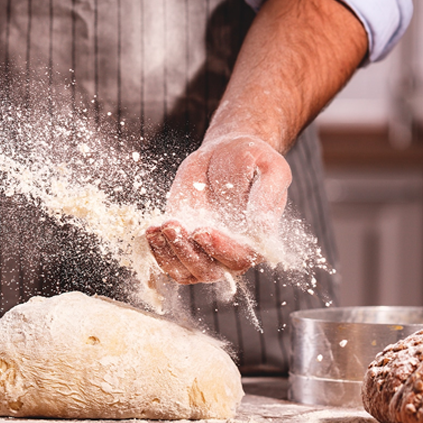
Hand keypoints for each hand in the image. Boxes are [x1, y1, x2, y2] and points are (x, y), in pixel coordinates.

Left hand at [146, 135, 291, 283]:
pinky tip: (152, 229)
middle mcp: (229, 252)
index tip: (202, 231)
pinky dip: (156, 249)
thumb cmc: (253, 159)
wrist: (226, 151)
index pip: (239, 257)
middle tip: (174, 227)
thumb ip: (267, 197)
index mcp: (256, 241)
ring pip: (184, 271)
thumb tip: (263, 228)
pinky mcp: (182, 240)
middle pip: (208, 271)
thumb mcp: (270, 169)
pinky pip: (167, 258)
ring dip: (168, 254)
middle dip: (188, 253)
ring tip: (159, 227)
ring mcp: (203, 249)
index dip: (220, 249)